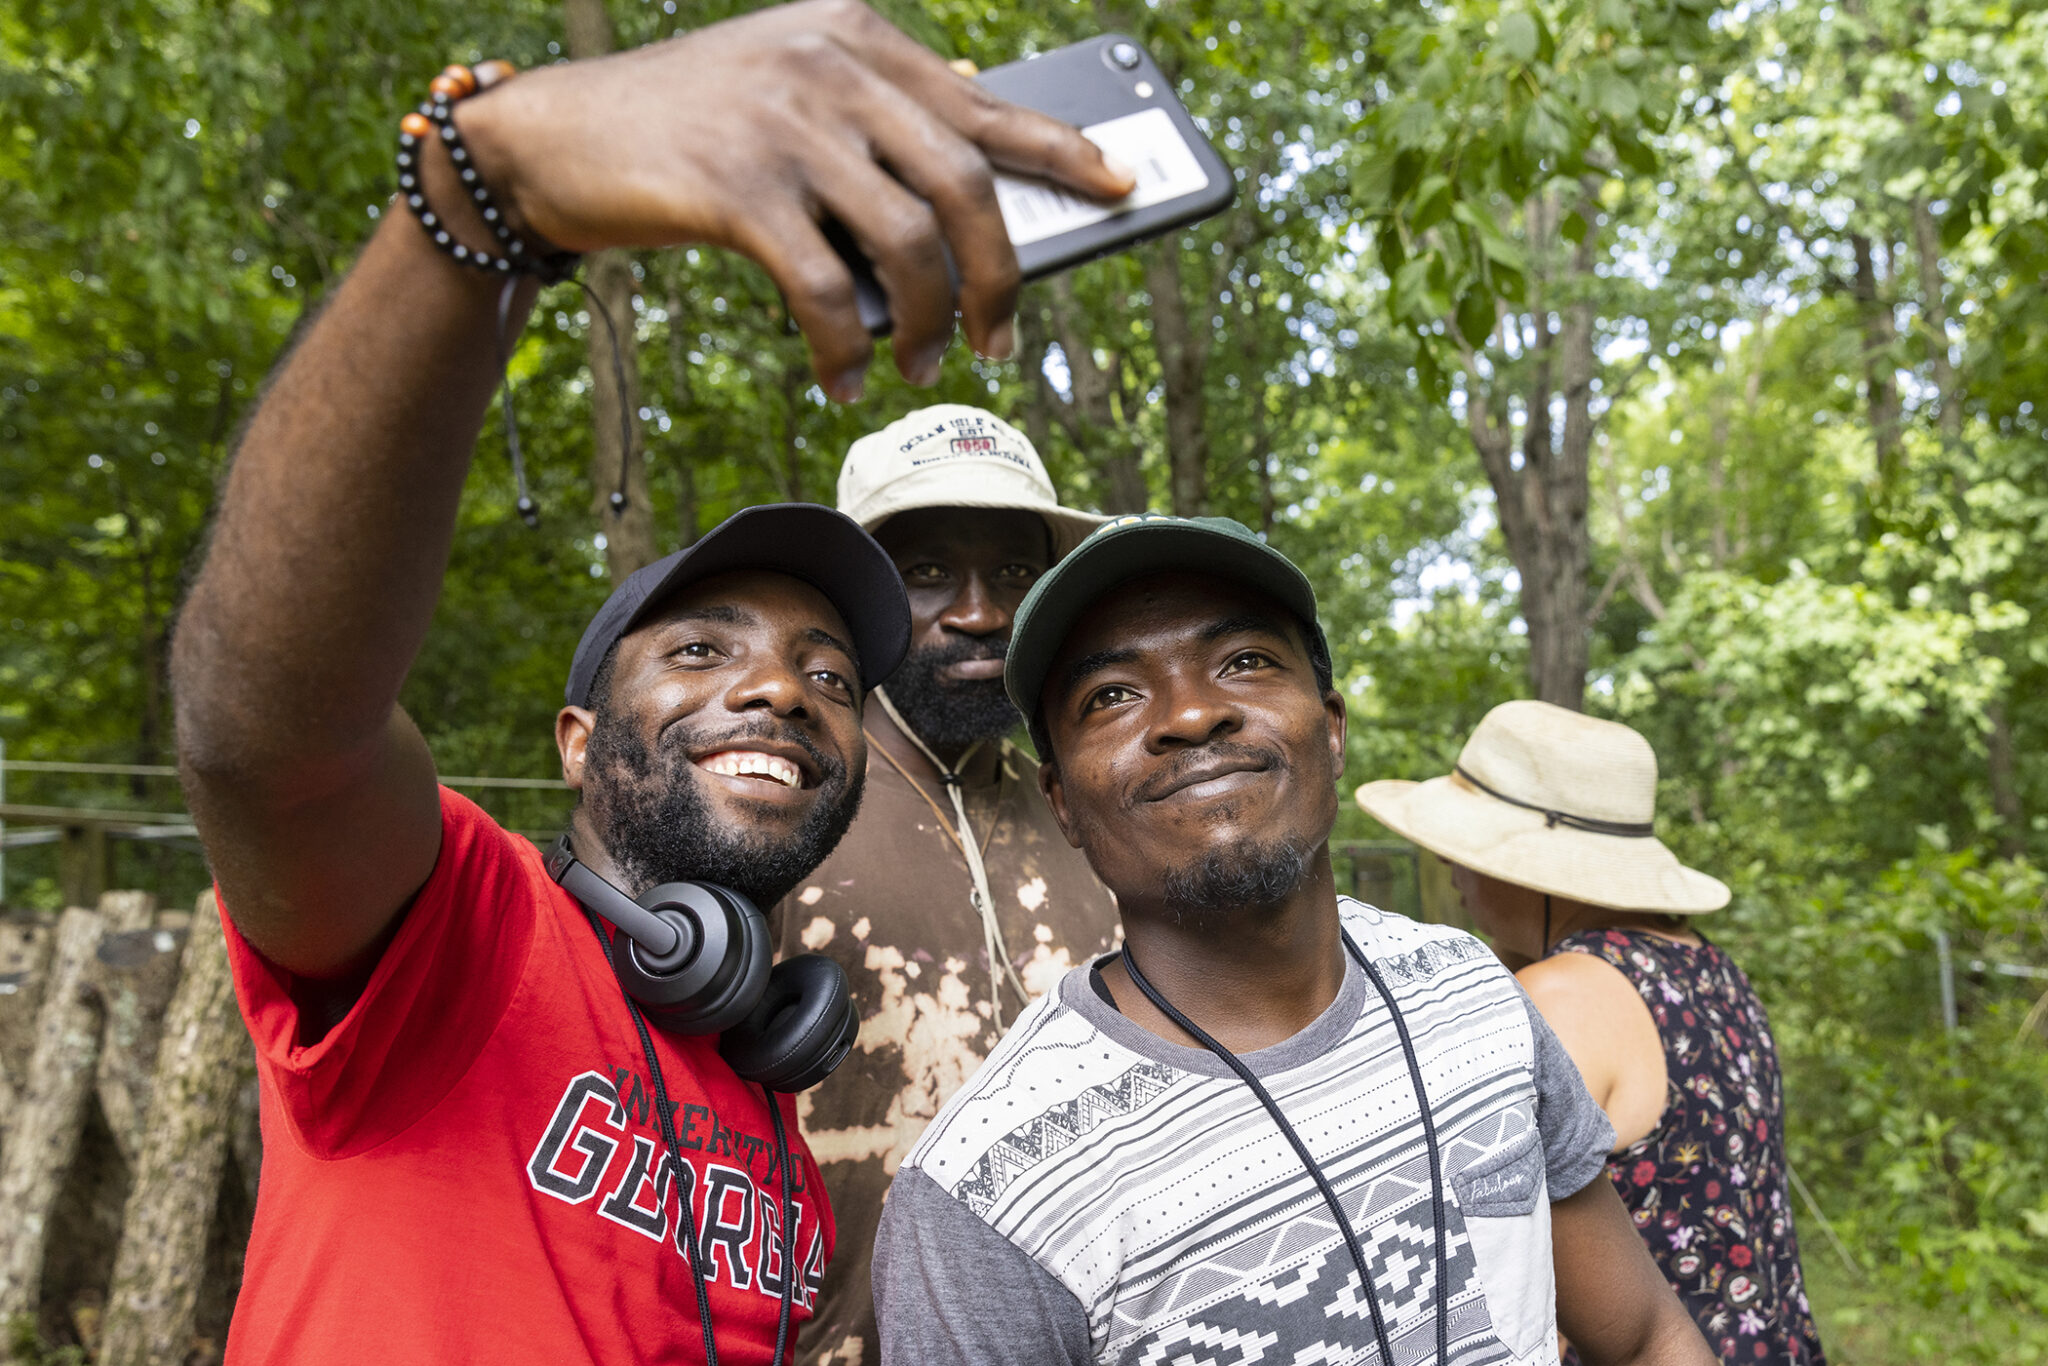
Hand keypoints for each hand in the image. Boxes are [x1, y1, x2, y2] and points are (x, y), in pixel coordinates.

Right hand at [458, 0, 1136, 397]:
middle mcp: (830, 69)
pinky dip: (845, 349)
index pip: (985, 104)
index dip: (1061, 153)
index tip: (1118, 188)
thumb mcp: (787, 87)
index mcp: (855, 38)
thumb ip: (875, 107)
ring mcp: (785, 125)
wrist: (554, 138)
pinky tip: (840, 377)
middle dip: (999, 279)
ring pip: (909, 245)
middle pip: (966, 185)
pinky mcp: (737, 188)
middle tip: (998, 339)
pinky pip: (828, 291)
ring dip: (928, 325)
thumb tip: (972, 129)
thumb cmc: (685, 128)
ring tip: (922, 365)